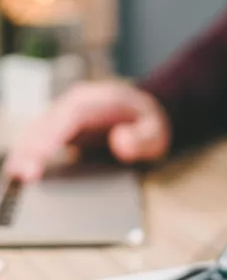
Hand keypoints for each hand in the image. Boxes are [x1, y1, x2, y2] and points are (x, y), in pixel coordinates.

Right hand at [3, 81, 170, 181]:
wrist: (144, 111)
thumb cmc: (149, 122)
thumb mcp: (156, 131)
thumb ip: (142, 138)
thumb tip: (121, 143)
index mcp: (96, 101)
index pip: (68, 118)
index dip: (51, 137)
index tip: (39, 158)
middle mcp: (73, 104)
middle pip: (45, 124)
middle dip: (31, 150)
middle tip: (22, 176)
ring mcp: (63, 115)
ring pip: (36, 131)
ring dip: (25, 153)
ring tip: (17, 178)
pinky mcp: (59, 127)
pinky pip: (39, 138)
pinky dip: (28, 153)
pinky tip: (21, 172)